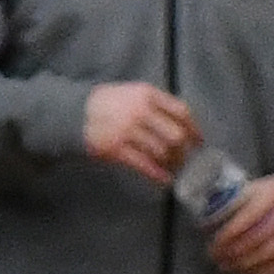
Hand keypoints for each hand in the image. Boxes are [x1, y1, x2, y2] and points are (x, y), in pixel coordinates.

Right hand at [83, 81, 199, 184]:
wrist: (74, 113)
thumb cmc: (107, 104)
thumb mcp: (132, 93)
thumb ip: (156, 104)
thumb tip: (182, 123)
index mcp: (147, 94)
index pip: (181, 111)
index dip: (194, 129)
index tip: (198, 141)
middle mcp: (140, 111)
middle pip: (175, 134)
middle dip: (184, 150)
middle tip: (186, 159)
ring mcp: (128, 131)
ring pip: (161, 152)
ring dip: (171, 164)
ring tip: (174, 170)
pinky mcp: (117, 149)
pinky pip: (144, 165)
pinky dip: (157, 174)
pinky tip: (164, 179)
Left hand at [207, 174, 273, 273]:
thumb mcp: (258, 187)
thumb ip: (237, 200)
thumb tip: (206, 218)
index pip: (250, 215)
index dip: (230, 231)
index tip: (215, 241)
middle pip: (259, 236)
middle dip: (233, 251)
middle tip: (216, 257)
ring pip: (269, 253)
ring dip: (244, 264)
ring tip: (226, 267)